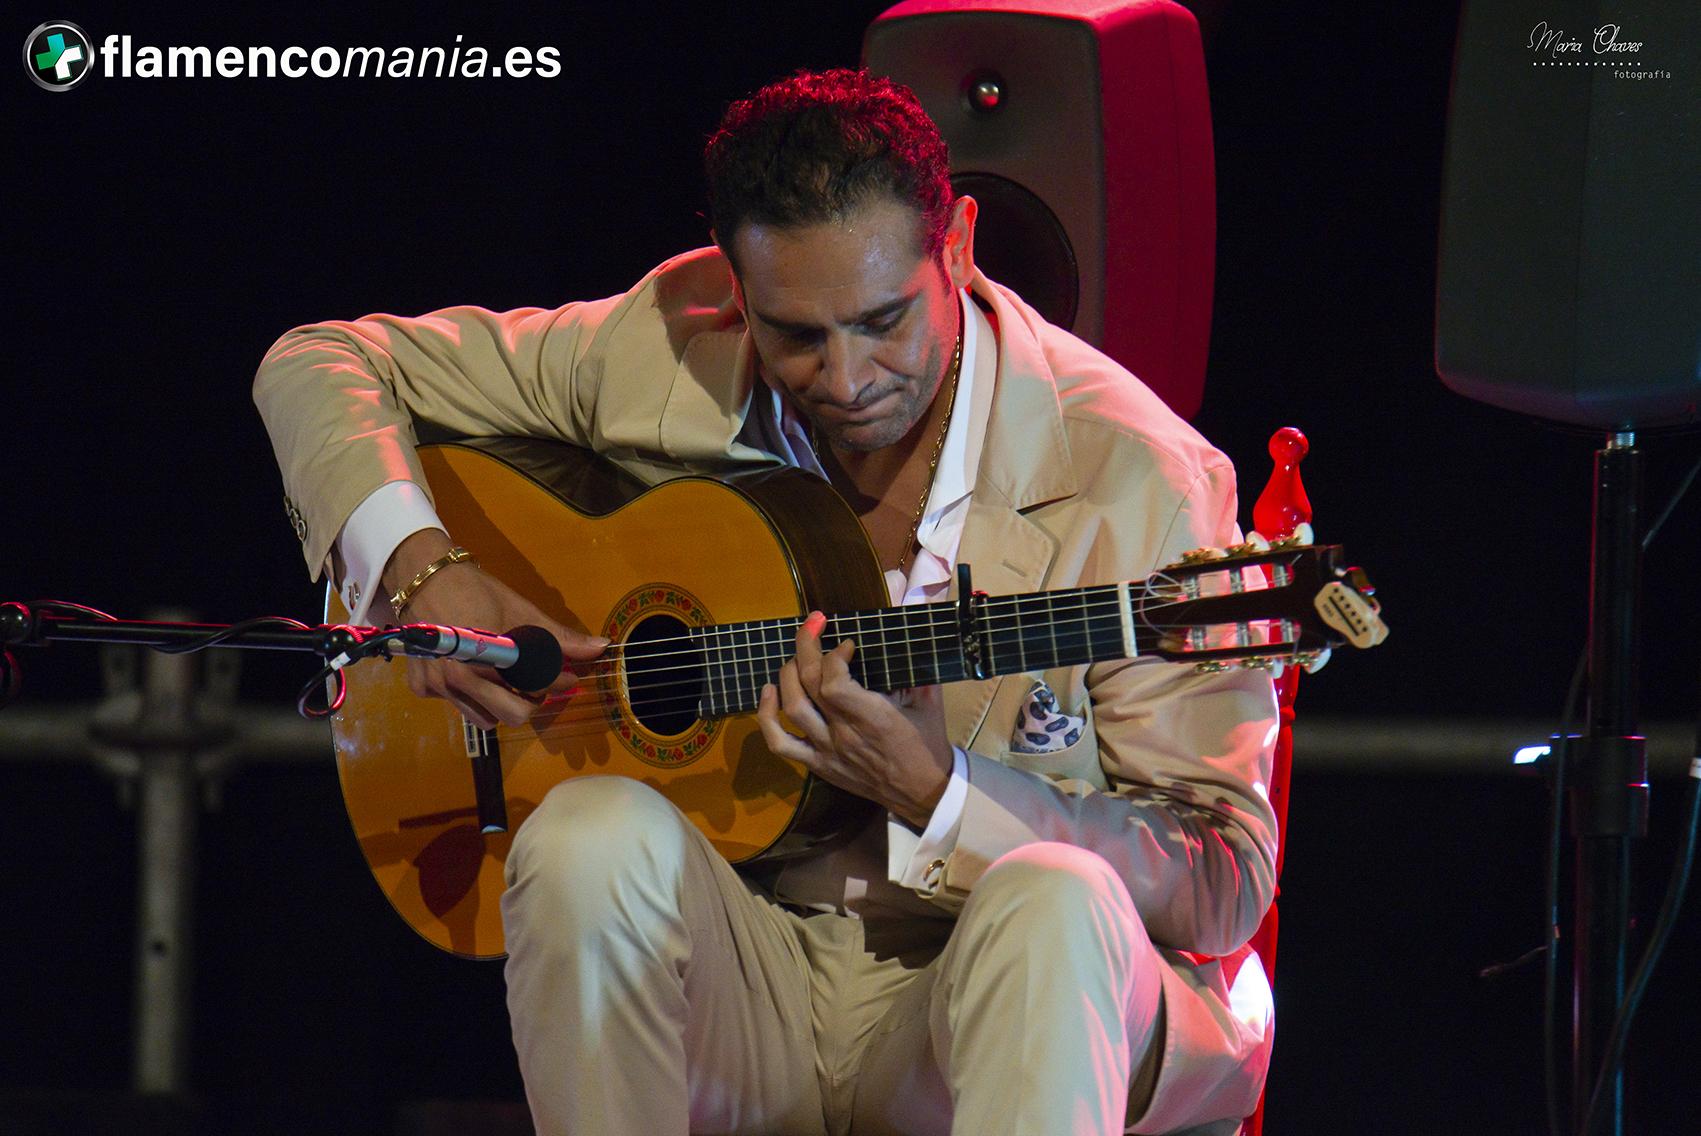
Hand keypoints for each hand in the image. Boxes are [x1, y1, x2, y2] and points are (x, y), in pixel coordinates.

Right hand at [381, 529, 605, 727]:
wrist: (423, 578)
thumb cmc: (476, 590)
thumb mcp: (521, 610)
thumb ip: (559, 637)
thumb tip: (602, 647)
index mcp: (490, 657)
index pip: (537, 688)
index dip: (558, 683)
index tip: (567, 676)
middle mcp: (461, 677)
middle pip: (514, 715)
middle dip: (530, 701)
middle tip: (534, 682)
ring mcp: (438, 686)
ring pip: (484, 717)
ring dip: (500, 703)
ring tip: (503, 678)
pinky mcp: (421, 688)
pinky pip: (456, 706)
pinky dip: (469, 695)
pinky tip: (472, 671)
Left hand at [756, 611, 952, 827]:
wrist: (922, 794)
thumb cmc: (927, 745)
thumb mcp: (930, 703)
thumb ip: (916, 671)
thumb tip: (902, 639)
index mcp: (874, 718)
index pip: (834, 682)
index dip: (833, 655)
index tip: (847, 645)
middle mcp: (845, 734)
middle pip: (809, 685)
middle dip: (806, 646)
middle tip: (814, 625)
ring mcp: (826, 750)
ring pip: (792, 708)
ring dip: (787, 674)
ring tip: (797, 658)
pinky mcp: (817, 764)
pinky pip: (780, 743)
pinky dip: (766, 716)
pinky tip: (768, 692)